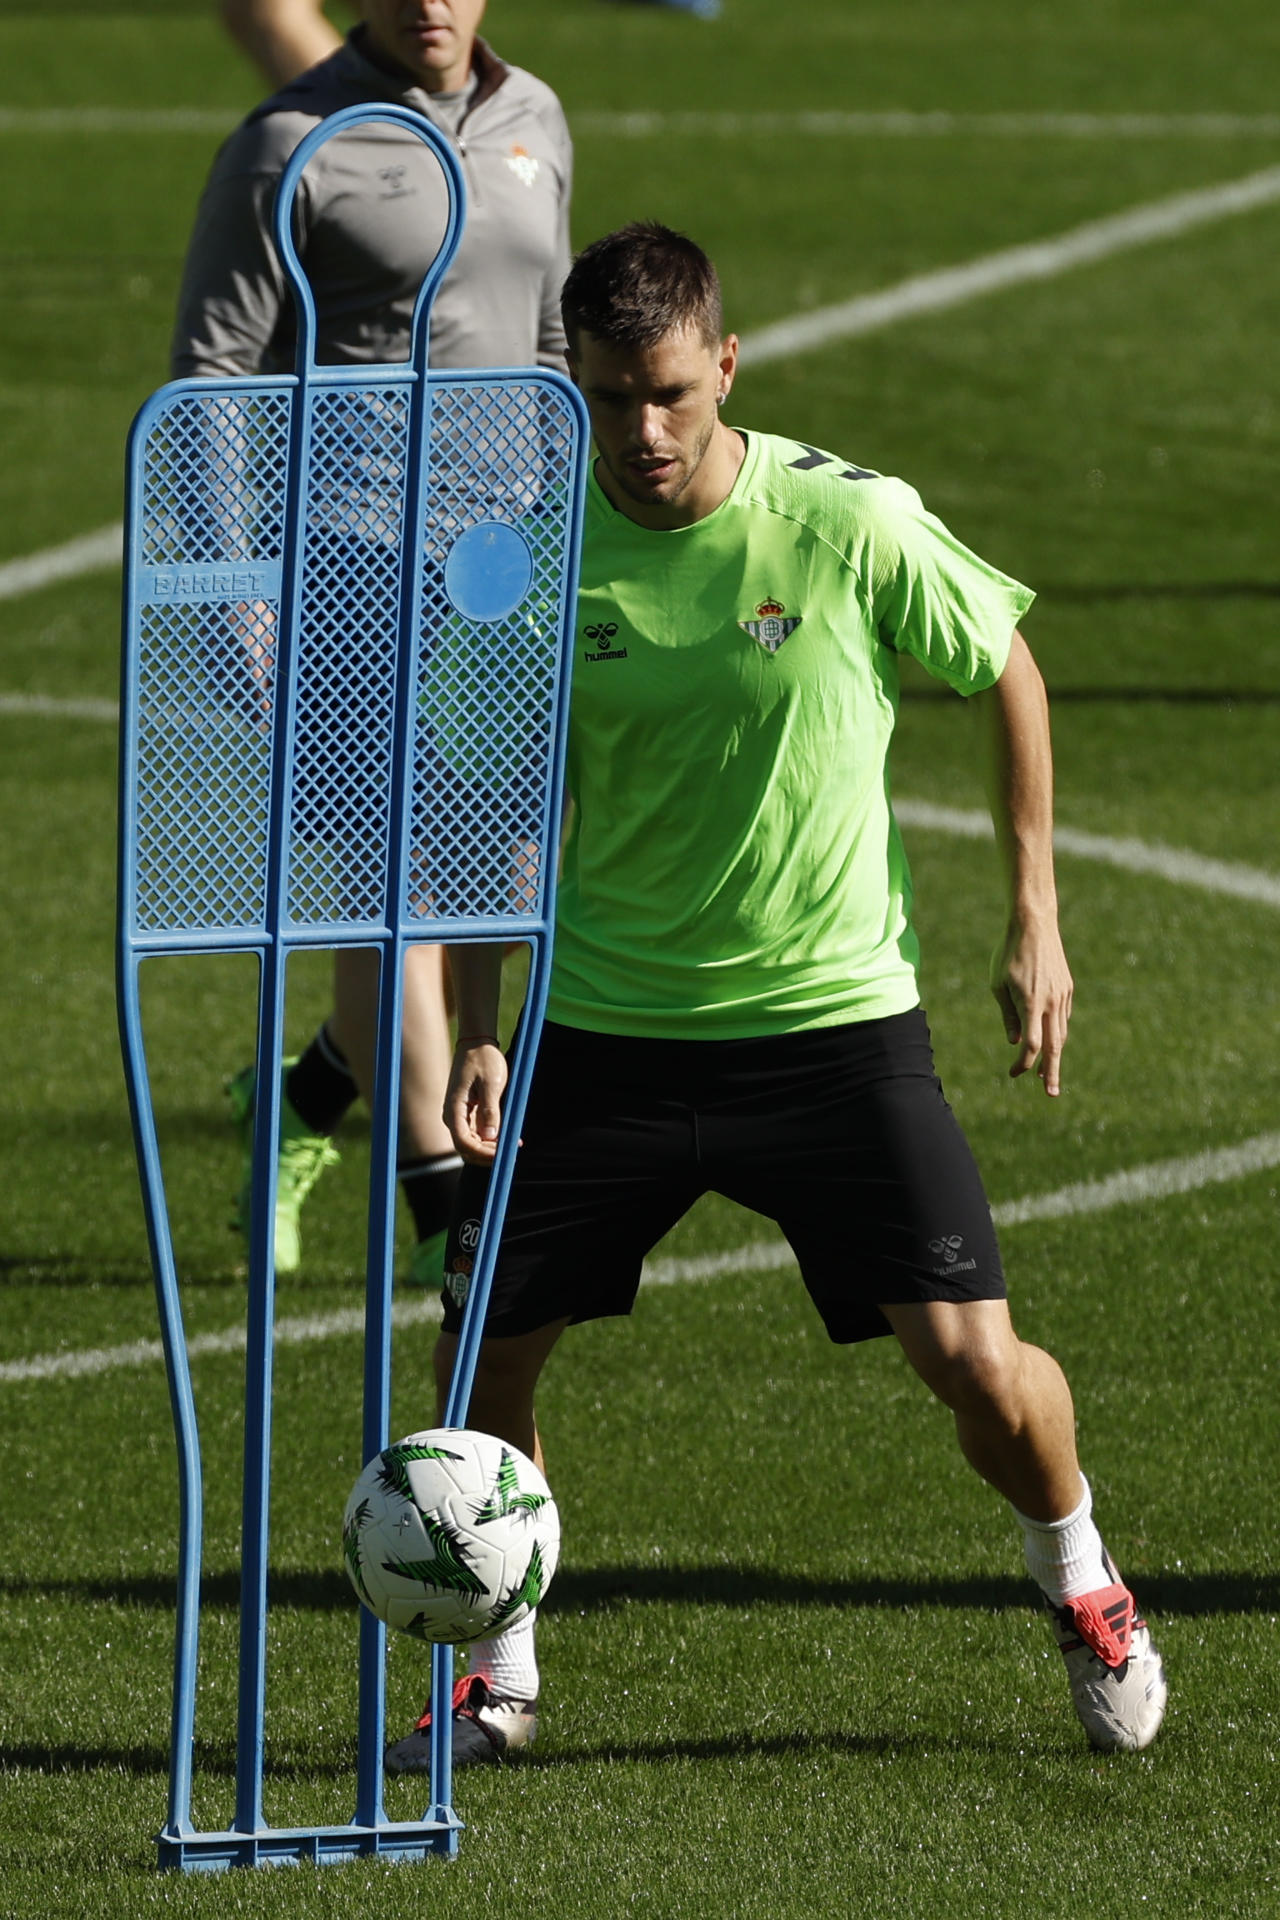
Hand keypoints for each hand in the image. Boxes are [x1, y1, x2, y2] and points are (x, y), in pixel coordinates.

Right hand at [444, 1041, 506, 1162]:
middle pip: (466, 1148)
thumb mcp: (491, 1083)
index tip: (503, 1153)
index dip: (483, 1153)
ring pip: (472, 1144)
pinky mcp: (467, 1114)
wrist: (477, 1044)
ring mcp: (459, 1116)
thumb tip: (490, 1136)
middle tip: (512, 1151)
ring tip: (514, 1144)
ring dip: (491, 1149)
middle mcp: (453, 1116)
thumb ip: (490, 1110)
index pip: (464, 1142)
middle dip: (487, 1155)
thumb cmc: (484, 1059)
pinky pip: (477, 1134)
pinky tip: (509, 1138)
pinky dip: (492, 1140)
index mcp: (454, 1108)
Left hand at [989, 915, 1073, 1095]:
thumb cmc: (1008, 953)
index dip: (1023, 1064)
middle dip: (1052, 1072)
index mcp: (1031, 1004)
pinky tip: (1051, 1040)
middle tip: (1051, 1093)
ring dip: (1055, 1054)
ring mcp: (1063, 995)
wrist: (1034, 924)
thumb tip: (1015, 1042)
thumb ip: (1007, 1015)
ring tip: (1049, 1073)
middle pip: (1054, 1047)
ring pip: (1061, 1032)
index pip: (1031, 1045)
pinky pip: (1063, 1016)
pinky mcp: (1068, 987)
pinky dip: (1058, 1032)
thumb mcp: (997, 985)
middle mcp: (1051, 1003)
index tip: (1014, 1074)